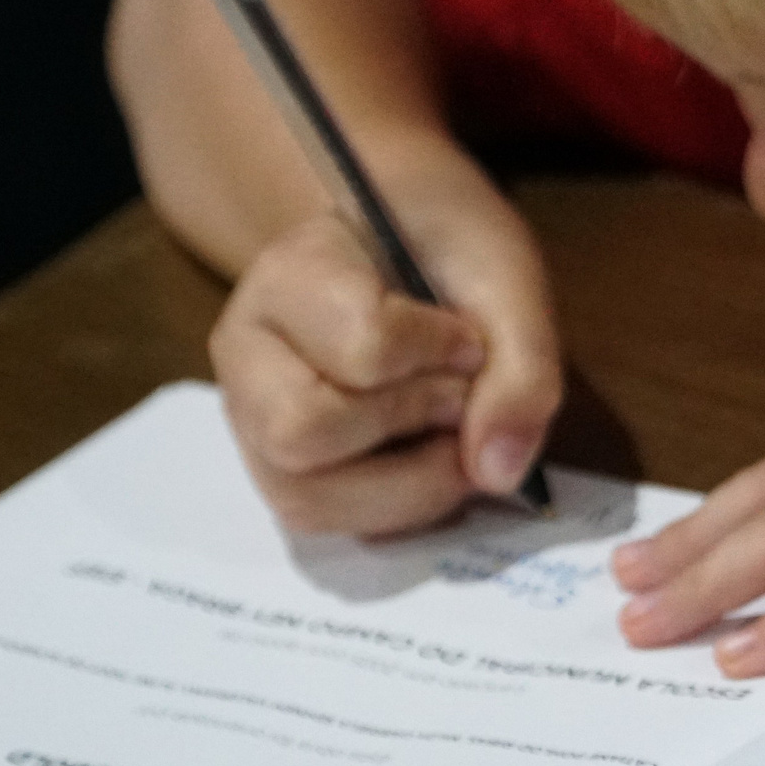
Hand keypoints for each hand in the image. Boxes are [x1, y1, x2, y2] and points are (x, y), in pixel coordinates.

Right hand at [209, 198, 559, 535]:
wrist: (398, 241)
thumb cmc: (442, 249)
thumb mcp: (503, 275)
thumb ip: (520, 365)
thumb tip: (496, 473)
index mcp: (290, 275)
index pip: (361, 343)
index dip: (436, 354)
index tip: (467, 338)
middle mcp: (244, 353)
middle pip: (304, 433)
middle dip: (407, 424)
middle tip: (455, 394)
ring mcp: (249, 421)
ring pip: (305, 497)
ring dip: (408, 482)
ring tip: (445, 432)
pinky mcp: (275, 473)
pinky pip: (327, 525)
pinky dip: (397, 507)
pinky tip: (425, 459)